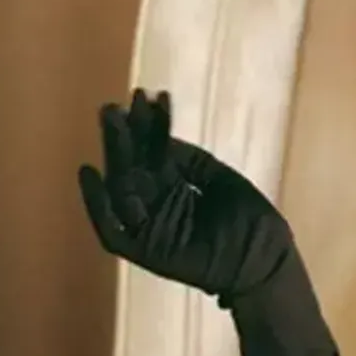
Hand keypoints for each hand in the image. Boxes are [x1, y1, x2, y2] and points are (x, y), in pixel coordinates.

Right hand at [78, 88, 290, 300]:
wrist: (264, 260)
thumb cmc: (250, 221)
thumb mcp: (221, 180)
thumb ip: (190, 161)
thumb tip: (160, 138)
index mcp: (178, 187)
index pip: (156, 152)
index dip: (150, 125)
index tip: (145, 95)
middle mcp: (159, 204)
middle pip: (134, 166)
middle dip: (125, 135)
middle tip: (113, 105)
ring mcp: (151, 227)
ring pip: (122, 189)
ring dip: (115, 155)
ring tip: (110, 122)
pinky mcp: (146, 250)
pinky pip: (112, 230)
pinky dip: (98, 205)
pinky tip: (91, 172)